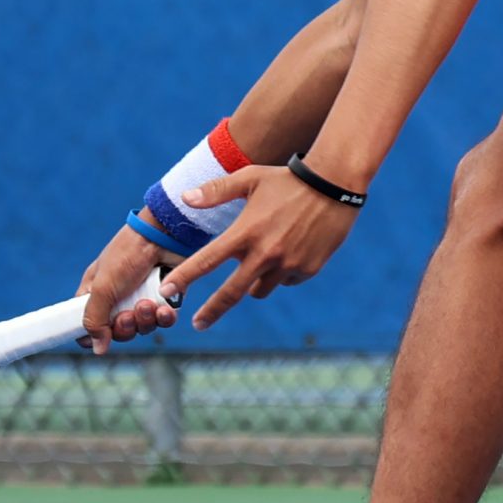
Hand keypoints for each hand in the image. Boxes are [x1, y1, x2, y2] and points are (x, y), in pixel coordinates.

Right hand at [77, 223, 178, 354]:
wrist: (164, 236)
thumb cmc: (127, 255)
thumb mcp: (103, 287)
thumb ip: (94, 319)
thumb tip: (96, 349)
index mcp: (97, 293)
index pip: (89, 324)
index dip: (94, 334)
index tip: (99, 336)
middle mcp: (119, 298)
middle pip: (118, 332)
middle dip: (124, 327)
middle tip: (128, 315)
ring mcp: (143, 299)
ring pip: (142, 329)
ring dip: (144, 321)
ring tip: (147, 305)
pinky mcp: (165, 299)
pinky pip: (163, 321)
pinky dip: (163, 318)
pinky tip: (163, 309)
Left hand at [165, 164, 356, 330]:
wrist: (335, 185)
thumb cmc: (287, 179)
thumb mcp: (250, 178)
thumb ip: (216, 191)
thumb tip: (185, 199)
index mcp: (246, 232)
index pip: (207, 261)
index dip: (184, 278)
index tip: (167, 292)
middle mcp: (265, 254)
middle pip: (231, 293)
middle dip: (211, 311)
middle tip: (198, 324)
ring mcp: (288, 264)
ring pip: (260, 289)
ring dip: (254, 282)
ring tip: (262, 259)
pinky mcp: (308, 269)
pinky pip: (286, 280)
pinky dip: (281, 273)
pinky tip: (289, 251)